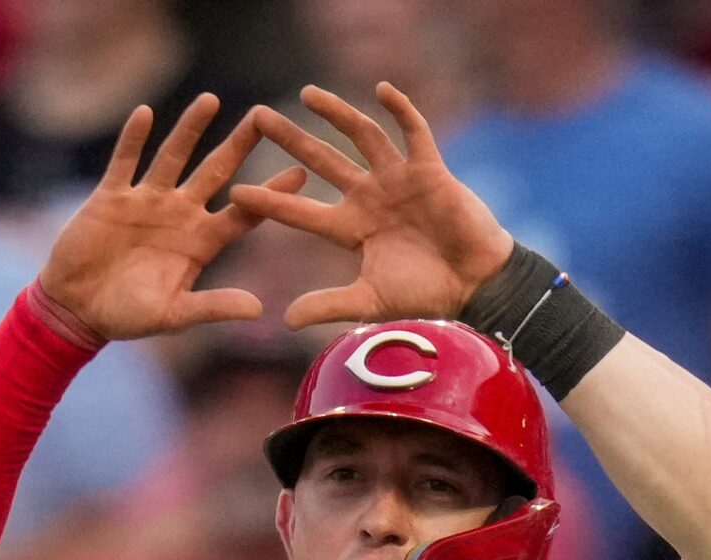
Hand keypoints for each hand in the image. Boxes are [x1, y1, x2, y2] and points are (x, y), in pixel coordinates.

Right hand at [36, 94, 303, 342]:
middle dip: (239, 145)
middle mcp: (179, 215)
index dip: (270, 194)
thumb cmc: (126, 317)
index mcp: (199, 243)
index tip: (300, 172)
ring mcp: (146, 201)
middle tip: (266, 116)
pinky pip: (124, 161)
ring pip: (173, 156)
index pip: (243, 213)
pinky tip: (145, 113)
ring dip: (190, 129)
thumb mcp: (173, 315)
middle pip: (216, 172)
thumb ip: (212, 306)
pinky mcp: (112, 197)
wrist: (76, 310)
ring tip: (211, 100)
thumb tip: (259, 309)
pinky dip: (133, 139)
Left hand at [233, 84, 515, 328]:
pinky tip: (381, 89)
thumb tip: (284, 320)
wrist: (475, 286)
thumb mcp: (369, 300)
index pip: (301, 211)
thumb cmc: (426, 295)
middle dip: (291, 139)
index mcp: (350, 228)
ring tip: (306, 94)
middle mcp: (369, 197)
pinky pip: (414, 132)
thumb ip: (329, 304)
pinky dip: (400, 110)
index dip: (271, 202)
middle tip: (255, 118)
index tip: (235, 191)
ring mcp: (398, 180)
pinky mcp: (430, 169)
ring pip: (361, 137)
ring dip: (336, 114)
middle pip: (322, 161)